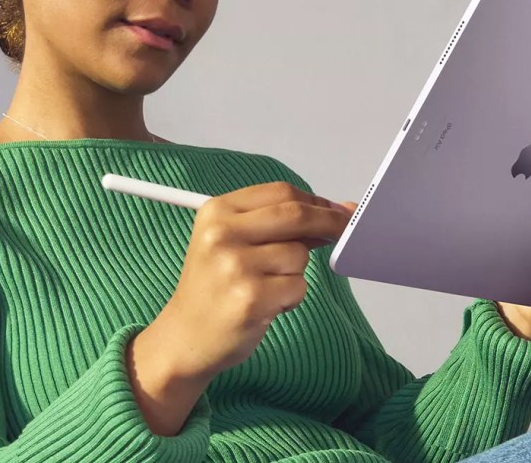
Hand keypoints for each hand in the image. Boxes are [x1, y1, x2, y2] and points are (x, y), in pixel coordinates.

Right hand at [147, 181, 354, 381]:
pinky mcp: (251, 298)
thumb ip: (280, 224)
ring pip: (299, 255)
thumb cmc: (215, 288)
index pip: (281, 193)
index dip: (316, 200)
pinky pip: (298, 286)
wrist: (185, 338)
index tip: (335, 209)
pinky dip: (292, 297)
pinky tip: (268, 305)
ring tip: (268, 286)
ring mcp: (235, 266)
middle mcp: (222, 234)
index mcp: (217, 212)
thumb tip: (338, 210)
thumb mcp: (234, 243)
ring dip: (295, 272)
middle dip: (329, 222)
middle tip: (344, 231)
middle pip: (296, 215)